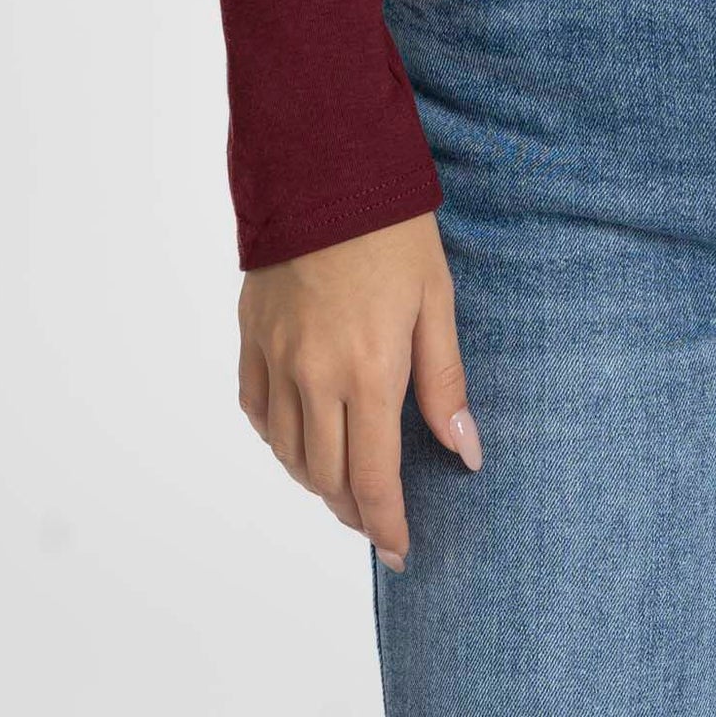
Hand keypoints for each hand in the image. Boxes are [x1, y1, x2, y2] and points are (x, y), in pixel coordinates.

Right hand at [237, 212, 481, 572]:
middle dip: (354, 510)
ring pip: (288, 454)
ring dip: (317, 480)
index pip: (373, 480)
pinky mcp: (251, 338)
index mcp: (368, 371)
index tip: (400, 550)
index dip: (386, 526)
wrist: (323, 165)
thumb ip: (445, 382)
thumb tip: (465, 452)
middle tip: (378, 519)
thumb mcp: (436, 300)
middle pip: (327, 478)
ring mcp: (276, 359)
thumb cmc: (392, 228)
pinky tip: (301, 437)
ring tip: (345, 483)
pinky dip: (279, 439)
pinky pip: (257, 413)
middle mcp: (314, 377)